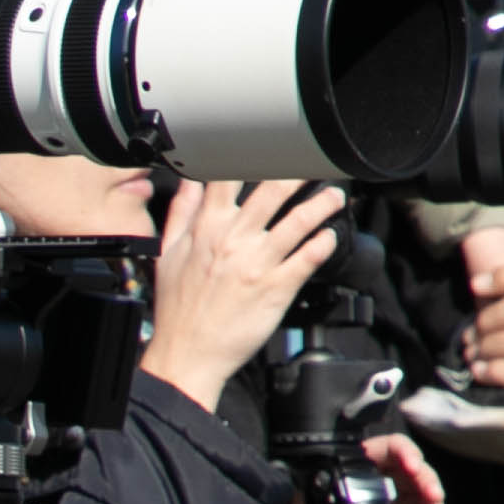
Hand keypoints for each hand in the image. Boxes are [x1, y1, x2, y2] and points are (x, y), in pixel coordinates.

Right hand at [138, 178, 343, 414]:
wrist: (187, 355)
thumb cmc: (177, 310)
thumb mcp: (167, 254)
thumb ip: (182, 213)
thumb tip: (190, 182)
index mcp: (207, 228)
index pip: (230, 177)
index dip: (252, 155)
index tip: (270, 147)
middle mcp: (234, 240)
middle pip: (274, 190)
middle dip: (299, 171)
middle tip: (316, 164)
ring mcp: (257, 263)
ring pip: (299, 221)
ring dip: (323, 203)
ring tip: (335, 196)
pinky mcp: (277, 288)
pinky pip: (308, 257)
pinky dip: (323, 242)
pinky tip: (330, 236)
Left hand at [271, 432, 444, 503]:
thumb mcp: (304, 499)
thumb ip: (315, 485)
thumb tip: (322, 477)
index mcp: (360, 465)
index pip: (392, 448)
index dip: (407, 453)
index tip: (413, 467)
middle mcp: (380, 483)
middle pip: (417, 475)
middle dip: (429, 485)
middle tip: (432, 498)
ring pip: (423, 502)